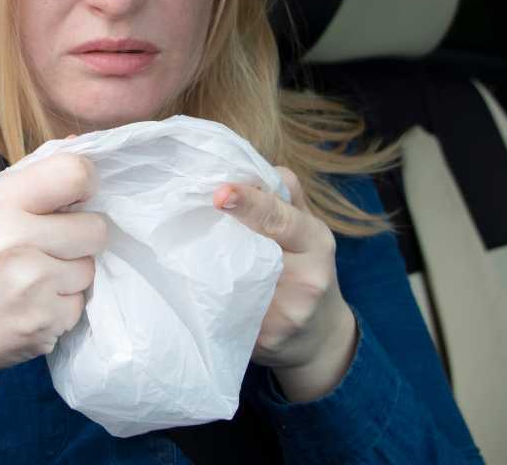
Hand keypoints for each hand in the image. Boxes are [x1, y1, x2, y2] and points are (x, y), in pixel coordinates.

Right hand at [0, 153, 106, 458]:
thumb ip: (31, 177)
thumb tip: (81, 143)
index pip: (74, 173)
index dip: (87, 183)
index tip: (79, 196)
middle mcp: (14, 240)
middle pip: (96, 227)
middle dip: (82, 236)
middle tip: (53, 245)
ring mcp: (31, 285)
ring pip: (90, 268)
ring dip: (71, 273)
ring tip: (35, 278)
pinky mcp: (44, 323)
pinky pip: (80, 304)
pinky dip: (62, 305)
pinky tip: (32, 304)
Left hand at [214, 167, 357, 401]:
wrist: (321, 338)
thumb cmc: (305, 268)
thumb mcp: (306, 231)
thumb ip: (282, 197)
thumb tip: (244, 166)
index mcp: (316, 240)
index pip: (281, 217)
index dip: (249, 203)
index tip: (219, 193)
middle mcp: (309, 277)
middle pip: (259, 249)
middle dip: (224, 231)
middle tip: (194, 213)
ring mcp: (289, 312)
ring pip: (239, 282)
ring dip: (209, 265)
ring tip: (185, 247)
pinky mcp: (267, 339)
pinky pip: (231, 312)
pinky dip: (211, 298)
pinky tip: (193, 286)